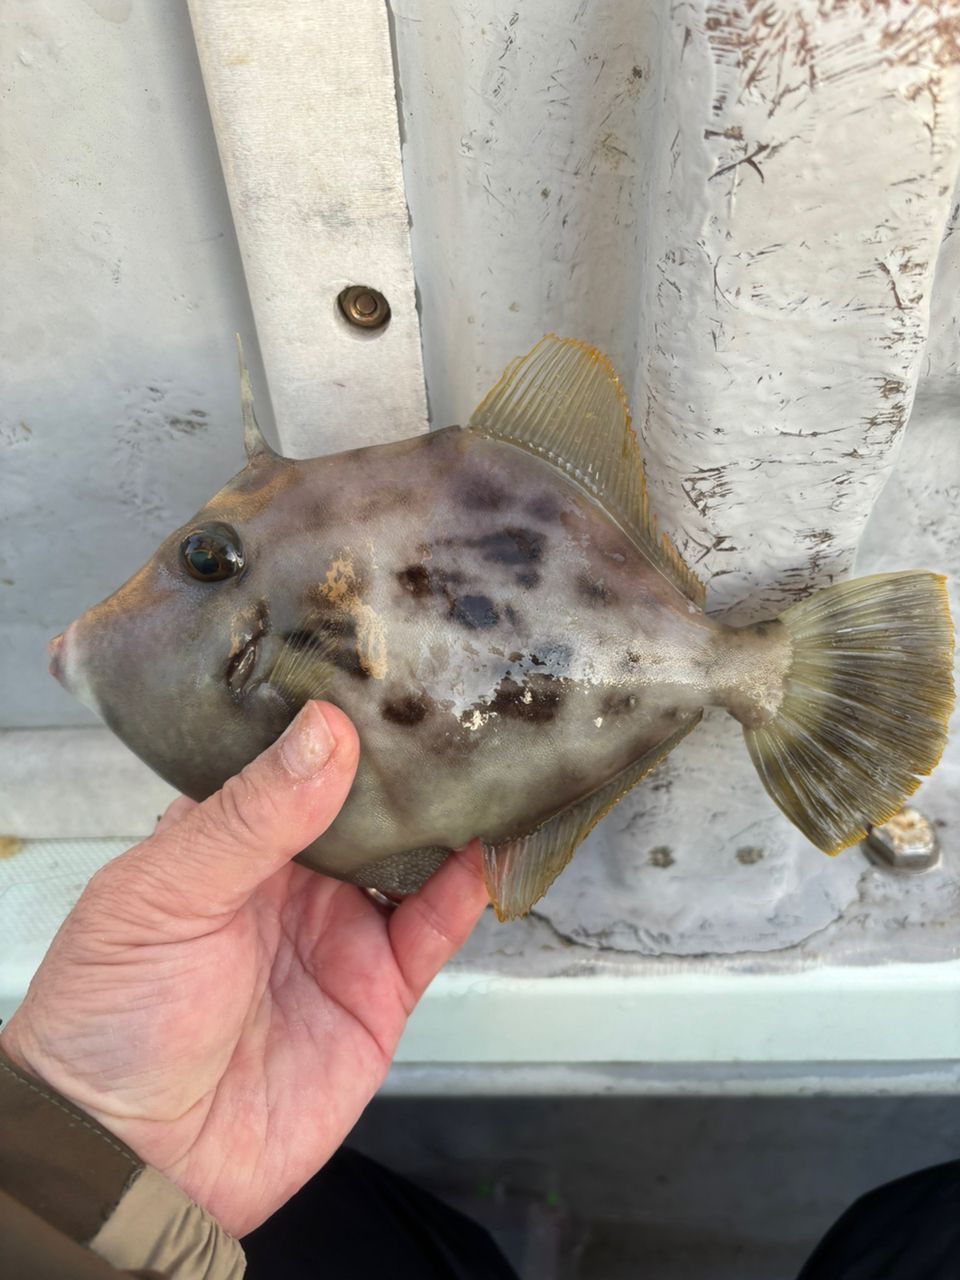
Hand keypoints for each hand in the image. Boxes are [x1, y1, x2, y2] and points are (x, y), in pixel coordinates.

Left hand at [1, 701, 487, 1236]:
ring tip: (488, 759)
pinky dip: (467, 888)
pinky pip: (433, 926)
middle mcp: (288, 875)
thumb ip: (251, 815)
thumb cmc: (111, 1018)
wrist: (135, 1164)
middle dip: (404, 758)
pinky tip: (489, 849)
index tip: (384, 665)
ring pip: (409, 854)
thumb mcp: (165, 896)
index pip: (290, 756)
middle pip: (362, 801)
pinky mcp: (378, 989)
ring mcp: (337, 929)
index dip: (333, 715)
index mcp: (225, 836)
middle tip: (455, 699)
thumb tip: (327, 732)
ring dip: (447, 815)